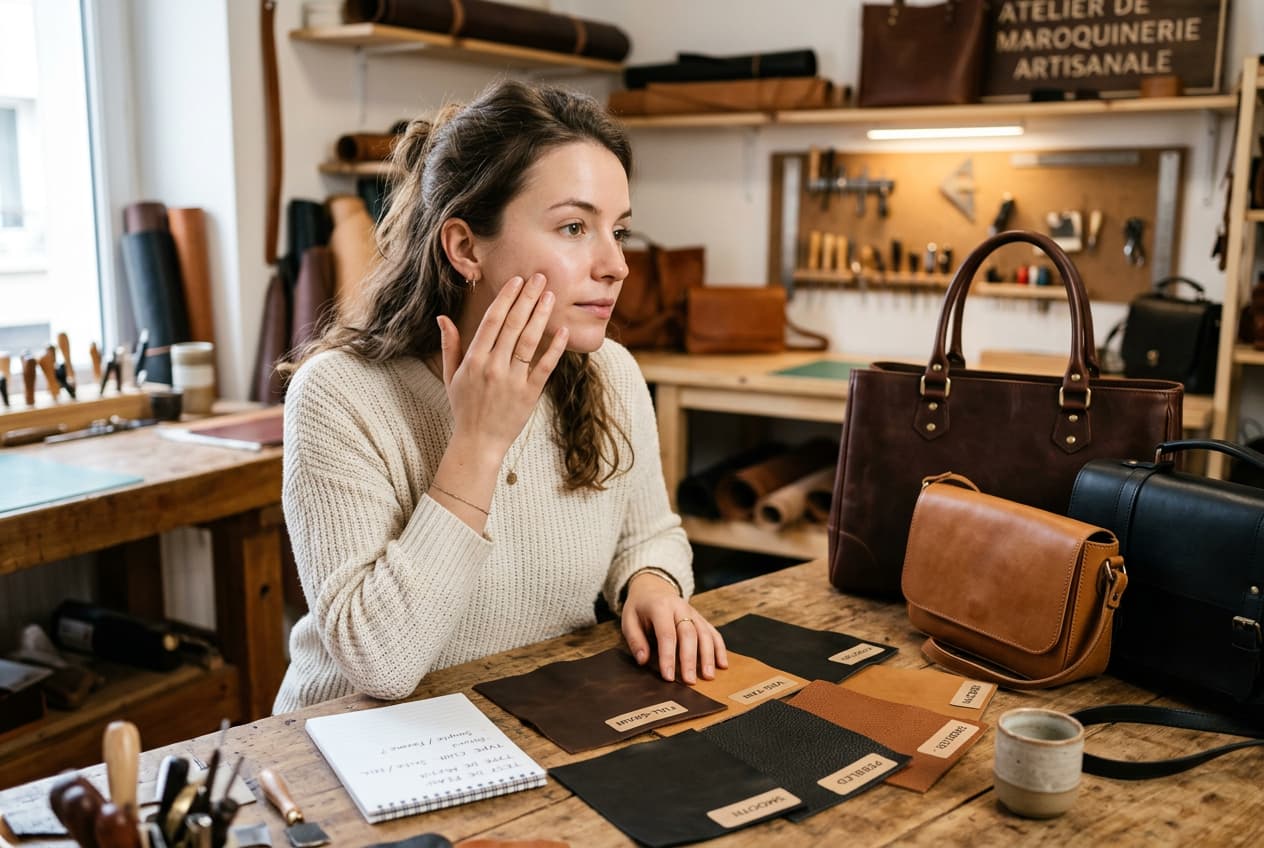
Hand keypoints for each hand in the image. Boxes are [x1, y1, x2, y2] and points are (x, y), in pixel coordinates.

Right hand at [438, 273, 568, 456]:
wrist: (478, 442)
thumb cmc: (464, 407)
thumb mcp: (451, 375)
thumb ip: (449, 345)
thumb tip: (442, 317)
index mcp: (474, 359)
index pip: (492, 321)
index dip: (506, 298)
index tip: (517, 280)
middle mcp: (493, 367)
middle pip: (513, 325)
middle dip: (528, 298)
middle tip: (540, 277)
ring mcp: (512, 381)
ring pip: (529, 341)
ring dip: (541, 316)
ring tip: (551, 296)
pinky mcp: (529, 394)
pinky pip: (544, 367)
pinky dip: (555, 349)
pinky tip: (563, 332)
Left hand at [621, 573, 727, 683]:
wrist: (653, 587)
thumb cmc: (639, 608)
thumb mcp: (628, 620)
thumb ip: (635, 640)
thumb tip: (643, 660)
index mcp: (660, 607)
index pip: (667, 634)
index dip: (668, 656)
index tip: (669, 677)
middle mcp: (680, 608)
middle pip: (689, 634)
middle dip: (690, 659)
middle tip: (690, 681)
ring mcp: (693, 613)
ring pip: (705, 633)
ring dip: (708, 656)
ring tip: (708, 676)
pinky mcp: (701, 618)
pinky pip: (713, 633)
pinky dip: (719, 649)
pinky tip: (722, 664)